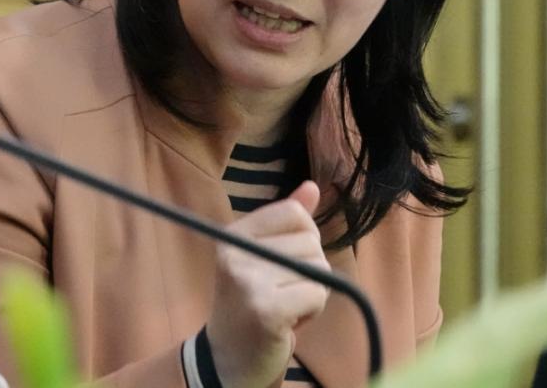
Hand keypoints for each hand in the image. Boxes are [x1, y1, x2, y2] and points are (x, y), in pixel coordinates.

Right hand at [206, 180, 329, 387]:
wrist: (228, 359)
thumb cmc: (252, 304)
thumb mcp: (265, 257)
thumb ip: (286, 222)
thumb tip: (312, 187)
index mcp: (234, 234)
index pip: (294, 212)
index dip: (305, 237)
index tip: (286, 263)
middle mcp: (236, 253)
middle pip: (310, 241)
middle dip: (309, 270)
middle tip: (282, 293)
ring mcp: (248, 281)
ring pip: (318, 268)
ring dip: (313, 292)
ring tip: (286, 307)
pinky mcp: (266, 309)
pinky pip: (318, 293)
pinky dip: (313, 312)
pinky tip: (289, 322)